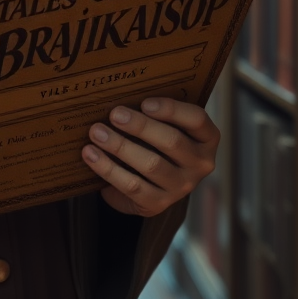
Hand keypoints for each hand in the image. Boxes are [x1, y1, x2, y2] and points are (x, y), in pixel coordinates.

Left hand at [80, 98, 219, 216]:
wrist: (150, 180)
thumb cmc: (154, 140)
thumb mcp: (162, 125)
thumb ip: (151, 112)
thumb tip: (120, 95)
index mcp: (206, 138)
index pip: (197, 119)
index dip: (172, 110)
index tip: (145, 102)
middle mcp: (200, 163)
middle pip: (172, 142)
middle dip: (140, 126)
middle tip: (114, 114)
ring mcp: (182, 186)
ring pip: (152, 165)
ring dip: (120, 146)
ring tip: (96, 133)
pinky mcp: (159, 204)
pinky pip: (133, 187)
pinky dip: (109, 169)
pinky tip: (91, 155)